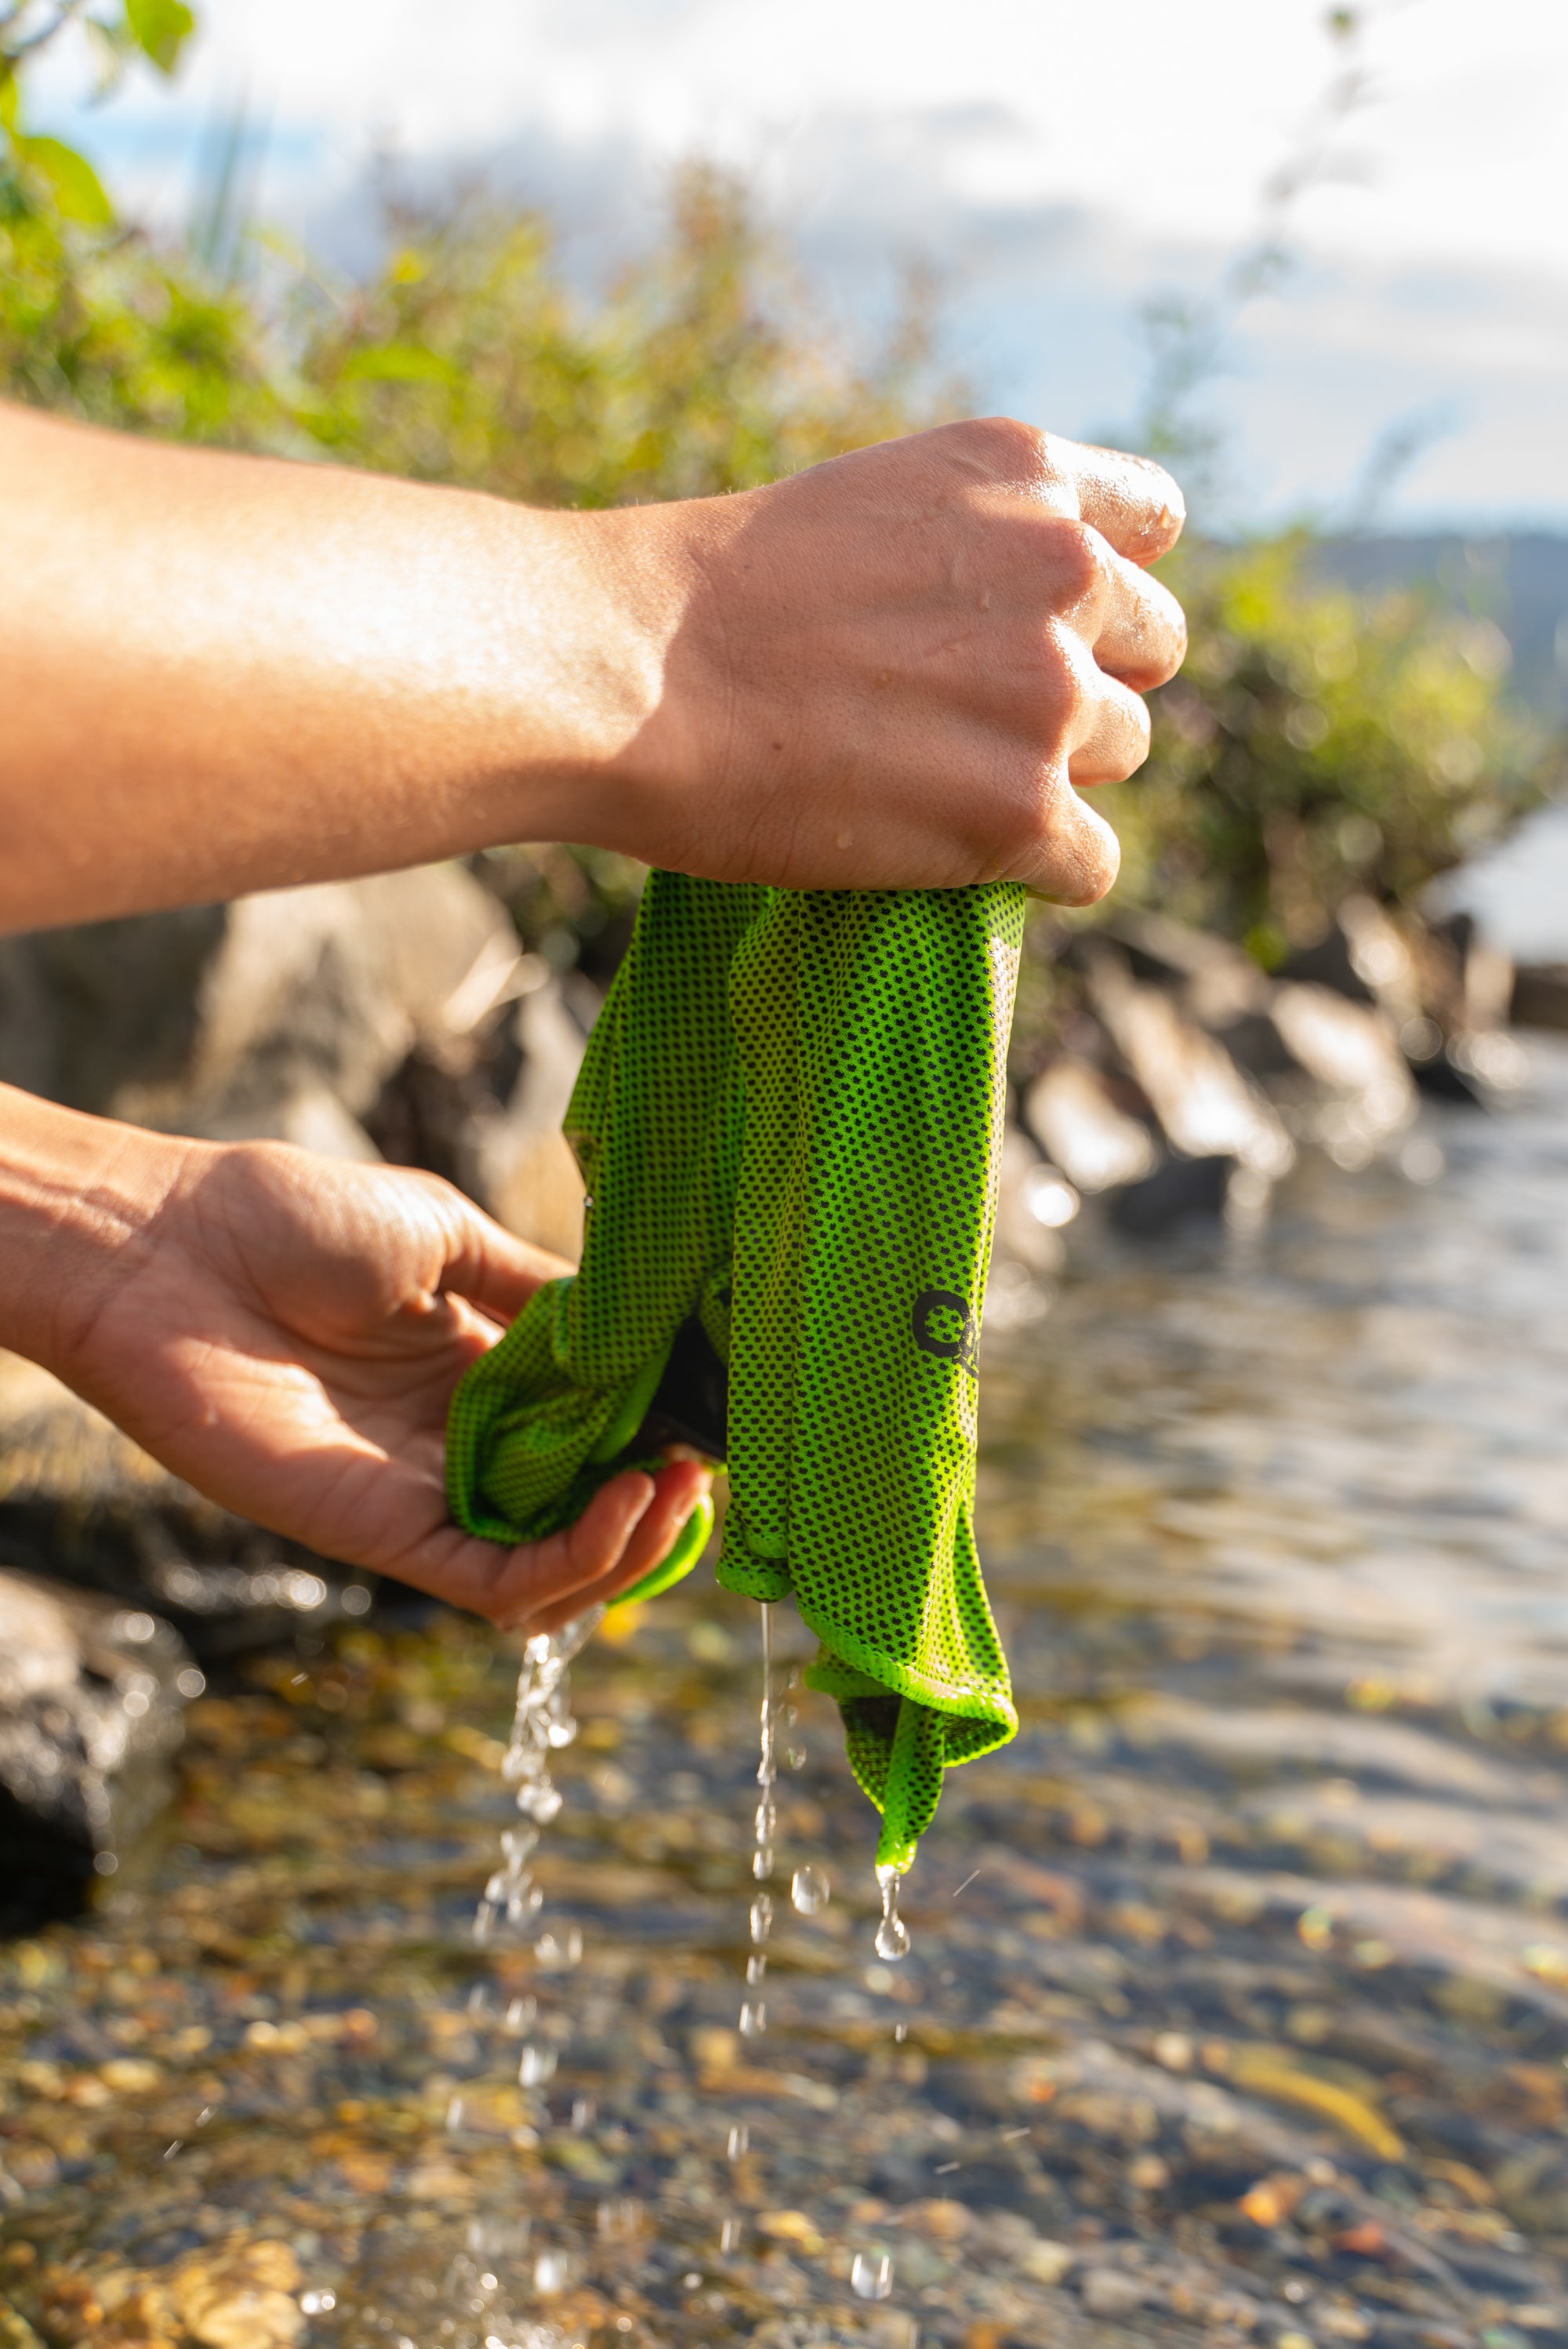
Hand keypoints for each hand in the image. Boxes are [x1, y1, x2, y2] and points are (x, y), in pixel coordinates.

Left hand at [37, 1122, 710, 1634]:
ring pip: (555, 1565)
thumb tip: (643, 1322)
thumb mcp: (446, 1232)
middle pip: (586, 1508)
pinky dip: (574, 1559)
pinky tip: (623, 1500)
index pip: (594, 1428)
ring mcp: (425, 1495)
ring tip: (679, 1485)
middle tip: (712, 1460)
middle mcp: (459, 1444)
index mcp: (477, 1369)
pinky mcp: (384, 1534)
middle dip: (665, 1498)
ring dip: (634, 1541)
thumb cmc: (288, 1216)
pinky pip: (498, 1579)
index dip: (660, 1428)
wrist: (167, 1246)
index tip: (717, 1406)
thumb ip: (539, 1288)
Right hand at [611, 416, 1185, 901]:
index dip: (1104, 587)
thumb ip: (963, 549)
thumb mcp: (863, 508)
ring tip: (940, 784)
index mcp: (1023, 473)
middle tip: (974, 720)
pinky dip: (1039, 873)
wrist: (629, 673)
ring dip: (1051, 775)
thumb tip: (1008, 636)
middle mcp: (1065, 568)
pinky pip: (1093, 864)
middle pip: (1151, 650)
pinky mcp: (1024, 809)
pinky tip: (959, 860)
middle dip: (1082, 684)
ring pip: (1122, 754)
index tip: (1041, 626)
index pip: (1152, 523)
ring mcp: (1053, 693)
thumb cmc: (703, 598)